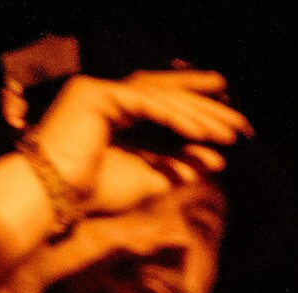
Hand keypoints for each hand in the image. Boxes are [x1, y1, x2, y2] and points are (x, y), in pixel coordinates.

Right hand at [22, 70, 250, 214]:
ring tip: (230, 132)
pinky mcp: (93, 93)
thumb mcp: (151, 177)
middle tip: (242, 122)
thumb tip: (220, 159)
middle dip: (205, 106)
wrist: (55, 196)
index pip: (165, 104)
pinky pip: (144, 101)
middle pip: (165, 93)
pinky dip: (175, 116)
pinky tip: (201, 131)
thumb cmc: (94, 191)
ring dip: (197, 114)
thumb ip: (182, 165)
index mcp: (117, 112)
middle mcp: (106, 95)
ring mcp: (97, 90)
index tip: (235, 124)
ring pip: (158, 96)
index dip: (200, 110)